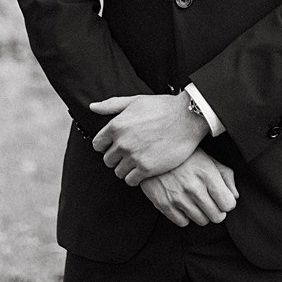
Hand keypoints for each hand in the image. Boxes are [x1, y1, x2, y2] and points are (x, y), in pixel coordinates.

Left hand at [88, 93, 206, 185]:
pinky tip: (142, 171)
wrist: (189, 118)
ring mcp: (134, 156)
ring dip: (125, 169)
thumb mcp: (135, 101)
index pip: (97, 145)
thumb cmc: (163, 107)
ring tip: (136, 163)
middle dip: (116, 158)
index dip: (106, 146)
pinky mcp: (148, 168)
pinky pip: (131, 180)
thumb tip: (92, 107)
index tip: (115, 146)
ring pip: (118, 171)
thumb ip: (111, 105)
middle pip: (107, 160)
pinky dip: (134, 178)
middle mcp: (122, 143)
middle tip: (128, 155)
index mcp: (116, 126)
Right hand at [138, 149, 238, 226]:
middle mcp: (193, 187)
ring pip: (201, 221)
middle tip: (210, 203)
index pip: (228, 204)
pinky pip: (182, 222)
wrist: (151, 152)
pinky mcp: (163, 203)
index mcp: (207, 174)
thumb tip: (235, 197)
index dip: (227, 202)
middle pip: (217, 216)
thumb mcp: (208, 159)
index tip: (221, 198)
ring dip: (201, 214)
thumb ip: (226, 176)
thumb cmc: (184, 156)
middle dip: (216, 211)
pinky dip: (184, 216)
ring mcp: (177, 197)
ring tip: (195, 202)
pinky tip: (182, 205)